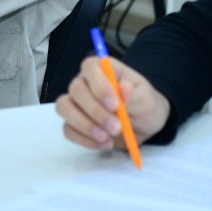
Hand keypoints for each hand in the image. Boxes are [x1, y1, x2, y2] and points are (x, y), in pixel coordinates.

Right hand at [55, 56, 170, 151]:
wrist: (144, 125)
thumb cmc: (143, 104)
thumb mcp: (145, 99)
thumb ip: (134, 95)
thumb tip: (124, 88)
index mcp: (104, 70)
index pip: (90, 67)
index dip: (99, 85)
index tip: (115, 105)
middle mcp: (86, 83)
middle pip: (76, 90)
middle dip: (95, 112)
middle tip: (116, 127)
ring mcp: (76, 102)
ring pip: (65, 108)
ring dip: (86, 126)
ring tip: (108, 138)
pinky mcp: (73, 122)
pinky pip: (68, 130)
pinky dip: (85, 140)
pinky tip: (104, 144)